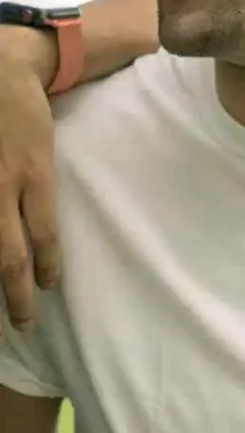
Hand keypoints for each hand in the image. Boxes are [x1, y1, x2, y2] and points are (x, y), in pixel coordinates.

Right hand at [0, 26, 60, 333]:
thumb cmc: (24, 111)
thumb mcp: (42, 147)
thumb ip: (37, 185)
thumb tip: (38, 225)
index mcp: (35, 174)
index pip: (45, 232)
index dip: (49, 265)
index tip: (52, 287)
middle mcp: (4, 186)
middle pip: (10, 255)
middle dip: (18, 294)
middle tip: (26, 322)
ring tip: (4, 310)